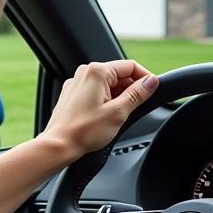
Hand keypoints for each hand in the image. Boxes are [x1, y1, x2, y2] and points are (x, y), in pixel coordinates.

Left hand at [38, 60, 159, 162]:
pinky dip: (106, 101)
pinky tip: (107, 116)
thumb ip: (137, 94)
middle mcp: (85, 73)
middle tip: (138, 108)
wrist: (58, 145)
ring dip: (119, 97)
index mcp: (97, 72)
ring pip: (108, 84)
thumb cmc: (83, 131)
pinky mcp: (73, 95)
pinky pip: (96, 92)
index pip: (130, 66)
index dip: (146, 78)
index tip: (154, 90)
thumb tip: (151, 82)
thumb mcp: (119, 112)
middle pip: (119, 75)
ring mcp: (77, 83)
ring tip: (120, 116)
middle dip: (132, 89)